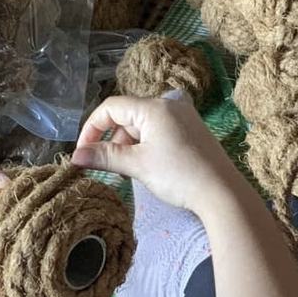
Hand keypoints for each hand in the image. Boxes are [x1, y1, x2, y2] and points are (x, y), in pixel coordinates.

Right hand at [72, 95, 238, 214]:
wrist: (222, 192)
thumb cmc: (178, 175)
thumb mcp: (137, 165)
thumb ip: (105, 157)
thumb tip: (75, 156)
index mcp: (153, 106)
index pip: (111, 107)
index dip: (92, 128)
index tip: (83, 152)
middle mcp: (168, 103)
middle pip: (127, 115)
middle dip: (114, 140)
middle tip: (113, 168)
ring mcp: (182, 115)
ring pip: (142, 125)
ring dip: (130, 145)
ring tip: (133, 171)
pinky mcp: (191, 128)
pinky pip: (159, 130)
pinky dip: (146, 145)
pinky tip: (150, 166)